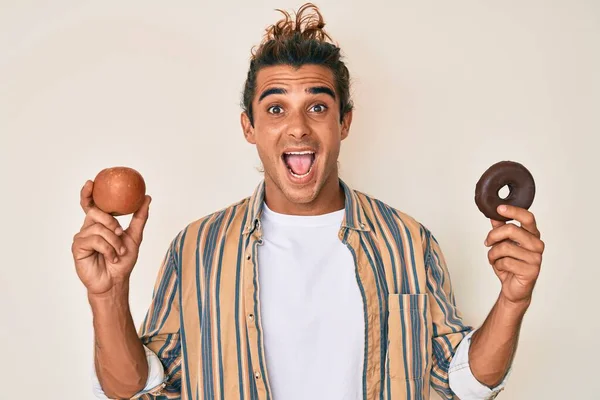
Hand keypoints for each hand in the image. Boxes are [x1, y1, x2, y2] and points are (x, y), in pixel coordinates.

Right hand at [71, 180, 151, 294]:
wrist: (116, 281)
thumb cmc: (123, 261)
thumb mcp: (135, 236)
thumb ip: (140, 217)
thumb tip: (147, 198)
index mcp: (99, 223)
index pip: (91, 204)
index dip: (88, 193)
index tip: (91, 183)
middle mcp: (88, 228)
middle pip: (96, 212)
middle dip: (111, 222)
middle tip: (120, 232)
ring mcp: (81, 237)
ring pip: (99, 228)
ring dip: (114, 241)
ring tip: (119, 252)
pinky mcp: (78, 247)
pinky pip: (95, 240)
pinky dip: (108, 249)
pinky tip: (112, 257)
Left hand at [484, 205, 544, 305]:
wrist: (514, 288)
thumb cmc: (510, 265)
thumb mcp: (503, 244)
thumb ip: (500, 229)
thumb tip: (494, 214)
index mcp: (532, 235)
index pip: (527, 218)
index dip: (513, 211)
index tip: (499, 208)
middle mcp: (537, 245)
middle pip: (511, 229)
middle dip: (493, 235)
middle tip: (487, 242)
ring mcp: (536, 258)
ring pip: (505, 247)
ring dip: (493, 253)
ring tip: (494, 258)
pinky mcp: (531, 270)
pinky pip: (506, 261)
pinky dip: (497, 265)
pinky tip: (502, 268)